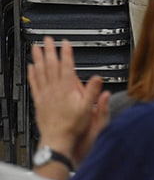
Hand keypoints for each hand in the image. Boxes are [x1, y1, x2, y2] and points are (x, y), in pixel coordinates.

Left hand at [28, 37, 108, 165]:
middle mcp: (54, 89)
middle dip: (50, 51)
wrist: (57, 139)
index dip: (66, 53)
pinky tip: (30, 68)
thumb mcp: (88, 109)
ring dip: (38, 58)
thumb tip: (97, 78)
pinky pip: (34, 83)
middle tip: (48, 39)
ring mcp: (45, 94)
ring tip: (36, 48)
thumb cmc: (73, 126)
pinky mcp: (39, 101)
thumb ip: (92, 92)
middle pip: (51, 65)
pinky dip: (32, 74)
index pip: (66, 66)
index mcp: (67, 89)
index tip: (65, 43)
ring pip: (40, 72)